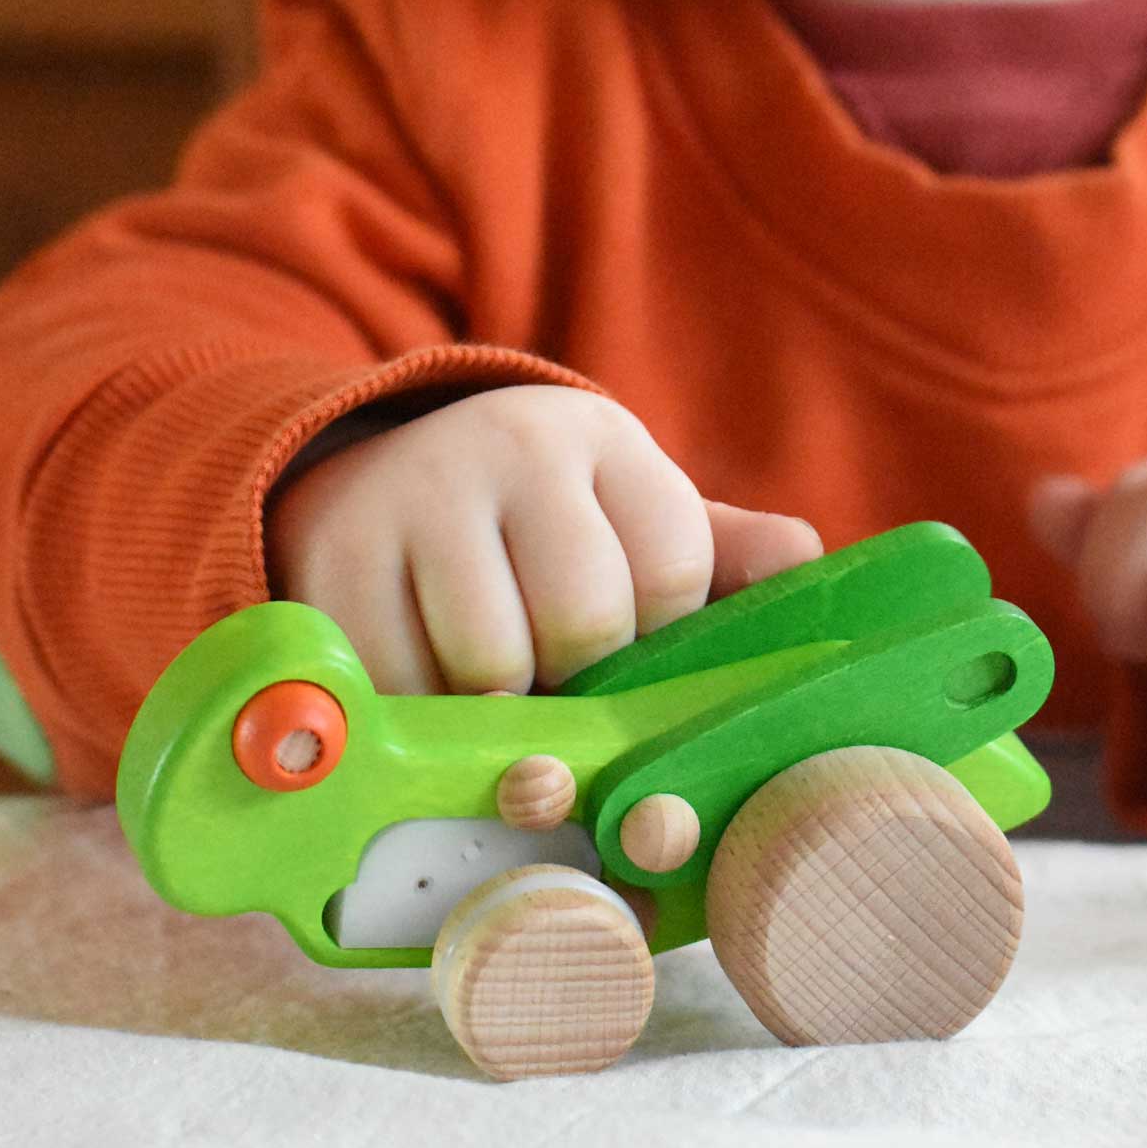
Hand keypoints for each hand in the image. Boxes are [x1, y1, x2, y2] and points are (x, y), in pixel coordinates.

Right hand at [267, 385, 822, 693]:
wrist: (387, 480)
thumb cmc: (543, 529)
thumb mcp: (631, 517)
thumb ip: (724, 552)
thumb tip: (810, 564)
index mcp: (603, 438)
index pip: (675, 565)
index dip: (661, 631)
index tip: (630, 631)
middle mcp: (510, 446)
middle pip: (585, 621)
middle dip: (579, 675)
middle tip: (557, 668)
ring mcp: (416, 496)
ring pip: (490, 663)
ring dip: (501, 702)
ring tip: (497, 674)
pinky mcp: (336, 558)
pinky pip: (400, 684)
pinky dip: (423, 709)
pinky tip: (429, 675)